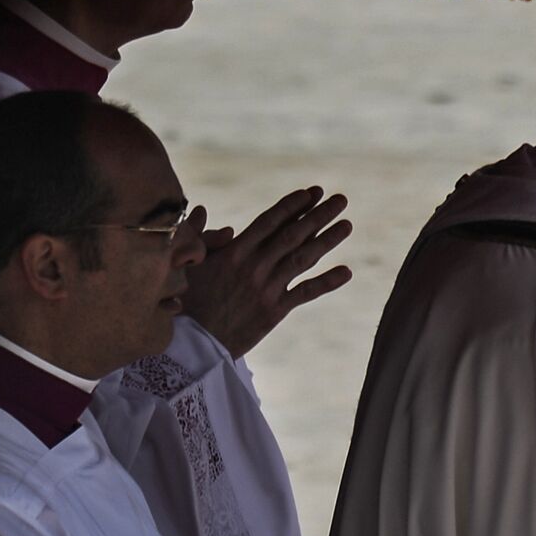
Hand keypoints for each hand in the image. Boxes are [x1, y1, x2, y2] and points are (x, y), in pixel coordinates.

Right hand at [182, 187, 352, 356]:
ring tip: (347, 225)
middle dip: (318, 215)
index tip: (312, 193)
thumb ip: (199, 236)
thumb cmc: (188, 301)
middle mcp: (254, 266)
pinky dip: (326, 282)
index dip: (292, 206)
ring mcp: (267, 288)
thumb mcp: (188, 263)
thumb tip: (202, 210)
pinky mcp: (274, 310)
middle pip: (292, 235)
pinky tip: (346, 272)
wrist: (194, 343)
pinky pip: (305, 293)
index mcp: (234, 252)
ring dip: (327, 240)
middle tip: (339, 200)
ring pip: (303, 258)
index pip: (270, 222)